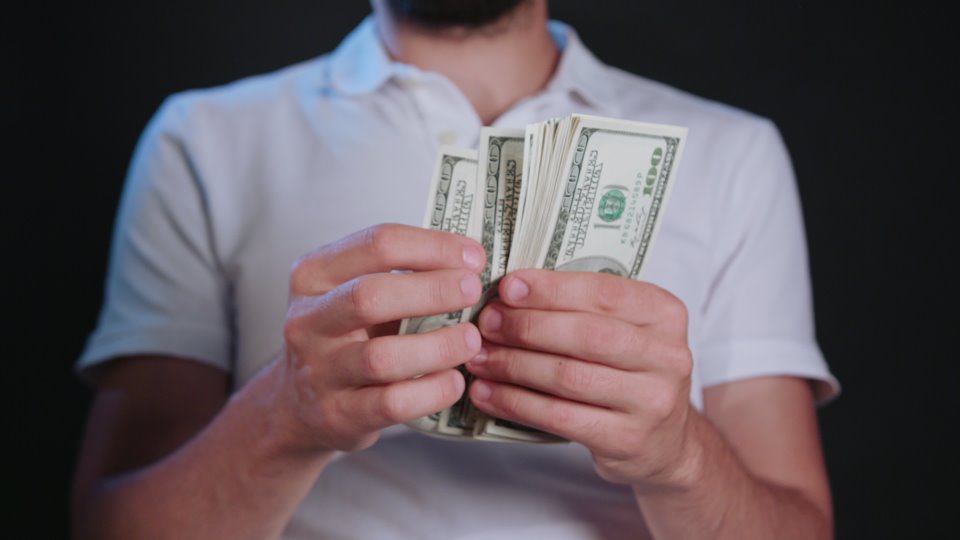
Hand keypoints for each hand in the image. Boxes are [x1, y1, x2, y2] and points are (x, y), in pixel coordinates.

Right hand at [276, 224, 484, 453]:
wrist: (300, 405)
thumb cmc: (344, 337)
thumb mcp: (354, 293)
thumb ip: (400, 275)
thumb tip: (471, 261)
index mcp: (313, 275)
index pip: (376, 244)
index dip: (432, 247)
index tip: (473, 257)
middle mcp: (307, 320)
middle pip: (371, 296)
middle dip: (433, 290)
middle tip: (473, 291)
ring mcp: (318, 371)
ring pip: (382, 357)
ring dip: (438, 346)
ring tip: (471, 340)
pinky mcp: (337, 415)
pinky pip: (392, 403)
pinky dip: (432, 391)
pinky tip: (455, 381)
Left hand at [466, 269, 699, 489]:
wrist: (664, 441)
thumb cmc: (630, 372)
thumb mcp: (625, 329)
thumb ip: (581, 308)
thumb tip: (511, 293)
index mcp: (665, 314)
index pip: (605, 293)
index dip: (552, 289)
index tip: (509, 287)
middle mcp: (667, 356)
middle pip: (587, 335)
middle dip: (528, 327)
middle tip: (488, 323)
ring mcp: (651, 401)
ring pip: (569, 377)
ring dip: (514, 365)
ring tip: (480, 358)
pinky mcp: (627, 439)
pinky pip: (560, 417)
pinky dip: (516, 403)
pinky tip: (488, 394)